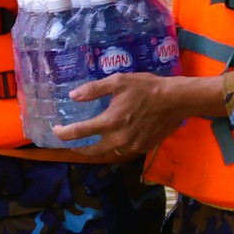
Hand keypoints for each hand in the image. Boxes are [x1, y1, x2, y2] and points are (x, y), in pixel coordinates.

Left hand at [48, 70, 233, 162]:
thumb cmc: (147, 88)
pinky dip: (114, 145)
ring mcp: (132, 146)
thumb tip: (73, 96)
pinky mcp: (143, 148)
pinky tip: (113, 137)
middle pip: (91, 150)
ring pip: (107, 151)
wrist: (177, 100)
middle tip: (70, 142)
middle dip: (77, 147)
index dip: (63, 133)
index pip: (79, 132)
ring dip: (96, 148)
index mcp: (110, 122)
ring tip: (90, 140)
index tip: (56, 130)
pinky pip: (123, 150)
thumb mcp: (119, 81)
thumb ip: (93, 90)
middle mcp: (119, 139)